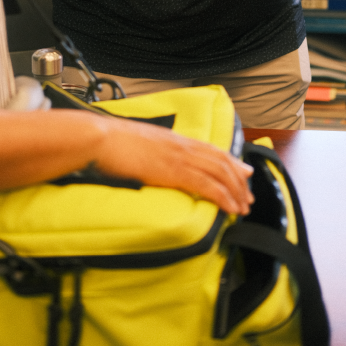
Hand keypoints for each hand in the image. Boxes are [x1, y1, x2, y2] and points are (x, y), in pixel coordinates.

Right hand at [84, 112, 252, 213]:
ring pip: (220, 174)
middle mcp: (183, 146)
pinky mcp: (174, 172)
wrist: (97, 137)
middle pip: (222, 163)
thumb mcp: (138, 143)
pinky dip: (223, 197)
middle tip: (248, 198)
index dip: (232, 162)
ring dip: (235, 192)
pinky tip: (230, 207)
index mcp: (175, 139)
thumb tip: (153, 159)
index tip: (244, 173)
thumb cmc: (109, 142)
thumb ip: (153, 150)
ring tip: (243, 208)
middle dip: (239, 182)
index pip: (212, 150)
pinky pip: (206, 185)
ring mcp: (180, 158)